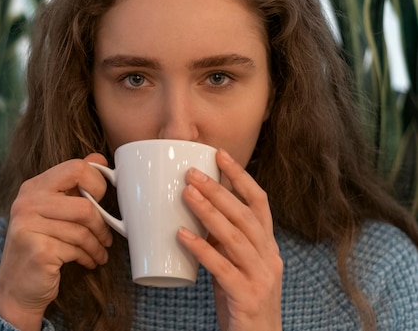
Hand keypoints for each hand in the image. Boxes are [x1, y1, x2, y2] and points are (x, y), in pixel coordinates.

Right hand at [0, 154, 112, 330]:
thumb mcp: (53, 210)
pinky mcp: (37, 250)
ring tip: (99, 252)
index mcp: (33, 187)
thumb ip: (73, 184)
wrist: (17, 288)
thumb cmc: (40, 245)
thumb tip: (98, 159)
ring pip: (82, 231)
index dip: (97, 183)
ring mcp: (29, 226)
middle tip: (107, 236)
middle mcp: (26, 203)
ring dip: (97, 245)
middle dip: (101, 224)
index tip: (101, 201)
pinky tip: (87, 262)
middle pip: (84, 205)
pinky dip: (87, 257)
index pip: (75, 167)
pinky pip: (76, 249)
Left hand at [177, 148, 282, 330]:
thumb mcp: (235, 263)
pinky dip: (202, 250)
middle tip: (191, 173)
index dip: (241, 176)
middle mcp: (269, 256)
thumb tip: (194, 212)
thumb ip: (222, 241)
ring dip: (209, 213)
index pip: (260, 202)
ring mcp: (262, 276)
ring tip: (186, 194)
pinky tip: (182, 236)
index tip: (219, 154)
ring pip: (236, 238)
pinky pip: (223, 269)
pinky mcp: (247, 296)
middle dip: (219, 190)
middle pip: (246, 215)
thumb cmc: (242, 298)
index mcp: (267, 244)